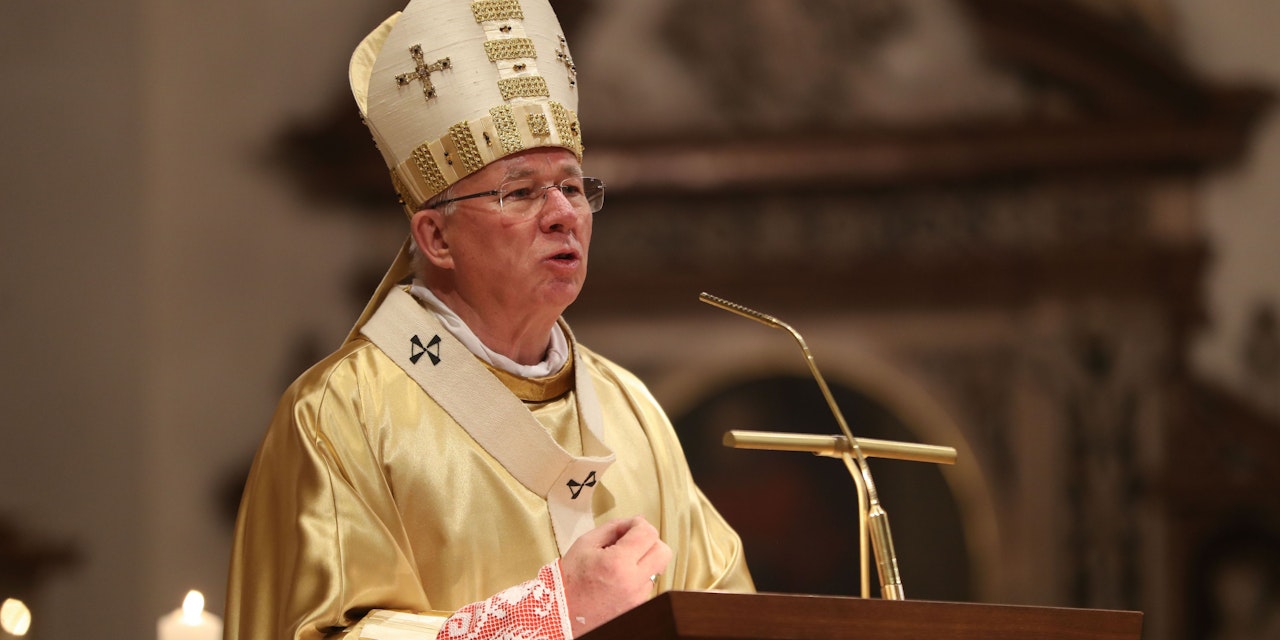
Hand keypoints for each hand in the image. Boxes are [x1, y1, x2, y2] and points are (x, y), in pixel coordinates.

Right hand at [559, 516, 671, 636]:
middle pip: (663, 551)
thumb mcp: (585, 543)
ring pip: (657, 569)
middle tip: (633, 541)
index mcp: (617, 563)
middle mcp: (632, 582)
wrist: (561, 614)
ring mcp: (637, 598)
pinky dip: (638, 577)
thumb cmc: (568, 581)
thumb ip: (612, 528)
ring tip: (620, 562)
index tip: (630, 526)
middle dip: (650, 541)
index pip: (648, 533)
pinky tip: (619, 577)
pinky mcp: (637, 607)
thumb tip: (633, 522)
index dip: (639, 524)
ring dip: (644, 560)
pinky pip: (647, 585)